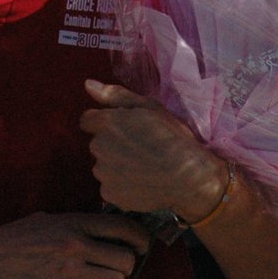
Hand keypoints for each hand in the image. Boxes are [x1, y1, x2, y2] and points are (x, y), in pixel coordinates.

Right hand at [0, 210, 149, 278]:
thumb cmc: (14, 237)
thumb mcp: (48, 218)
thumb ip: (76, 223)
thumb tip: (100, 230)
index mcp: (75, 223)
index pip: (122, 227)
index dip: (140, 237)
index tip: (143, 245)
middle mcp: (76, 245)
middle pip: (126, 259)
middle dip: (126, 267)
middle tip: (116, 270)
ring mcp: (69, 271)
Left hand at [80, 79, 227, 223]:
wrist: (189, 178)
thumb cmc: (174, 138)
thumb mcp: (150, 107)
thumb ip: (116, 95)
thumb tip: (87, 84)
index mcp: (107, 123)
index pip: (87, 121)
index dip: (105, 123)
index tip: (124, 130)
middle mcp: (99, 147)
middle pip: (98, 144)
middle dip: (112, 144)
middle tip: (140, 149)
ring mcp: (102, 173)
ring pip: (104, 166)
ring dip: (116, 165)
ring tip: (143, 168)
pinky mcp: (109, 194)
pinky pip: (110, 186)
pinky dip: (121, 185)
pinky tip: (141, 183)